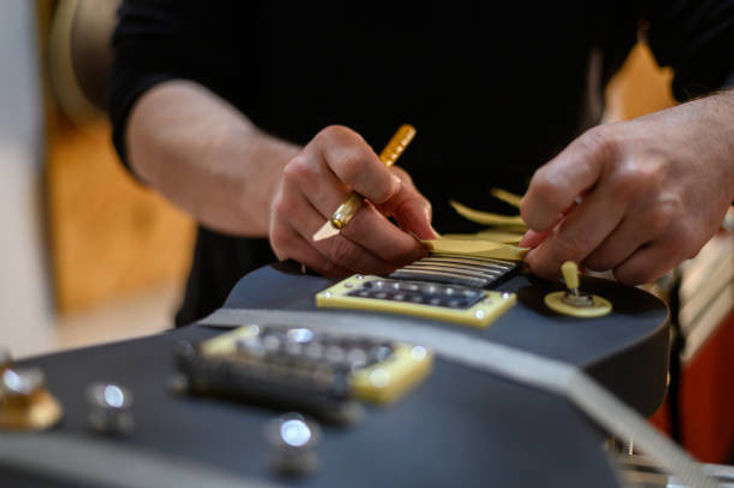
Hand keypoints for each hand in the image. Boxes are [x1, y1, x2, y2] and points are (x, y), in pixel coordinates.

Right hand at [269, 125, 435, 275]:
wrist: (300, 187)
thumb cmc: (353, 181)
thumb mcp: (385, 176)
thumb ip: (409, 200)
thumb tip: (426, 233)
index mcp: (331, 144)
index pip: (357, 166)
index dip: (388, 192)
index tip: (409, 211)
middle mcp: (301, 171)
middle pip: (355, 220)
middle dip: (395, 246)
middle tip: (416, 254)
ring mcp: (286, 206)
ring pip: (342, 250)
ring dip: (378, 263)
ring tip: (397, 262)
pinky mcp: (280, 238)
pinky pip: (327, 266)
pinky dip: (354, 271)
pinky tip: (368, 263)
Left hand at [520, 92, 733, 284]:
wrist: (716, 144)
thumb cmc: (643, 150)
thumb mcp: (595, 152)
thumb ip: (559, 193)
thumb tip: (531, 242)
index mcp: (600, 149)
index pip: (548, 192)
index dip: (533, 216)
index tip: (535, 224)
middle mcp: (632, 180)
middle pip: (571, 242)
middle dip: (550, 258)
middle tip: (545, 259)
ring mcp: (659, 213)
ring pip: (598, 264)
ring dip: (592, 258)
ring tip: (607, 233)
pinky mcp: (681, 241)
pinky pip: (629, 277)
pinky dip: (622, 268)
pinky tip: (631, 244)